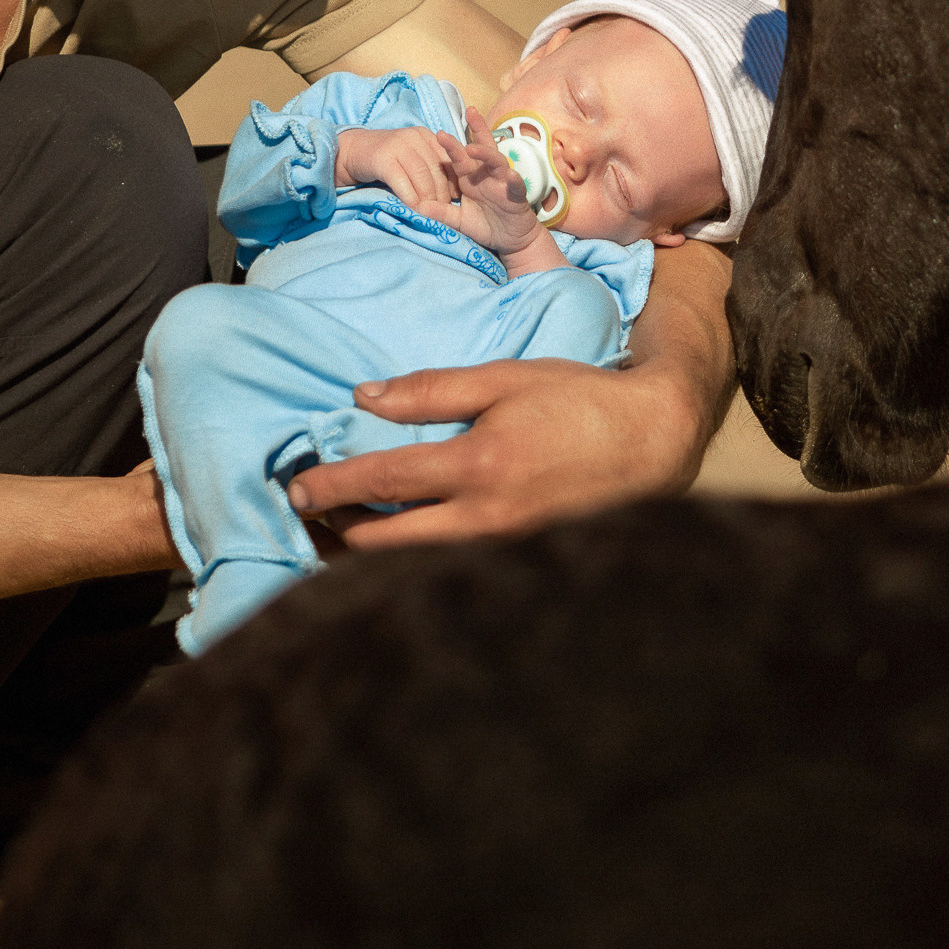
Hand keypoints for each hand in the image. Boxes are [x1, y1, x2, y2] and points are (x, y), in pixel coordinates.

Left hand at [286, 356, 715, 546]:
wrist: (653, 444)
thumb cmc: (578, 401)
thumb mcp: (505, 378)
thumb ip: (432, 389)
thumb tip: (363, 397)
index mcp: (477, 465)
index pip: (382, 482)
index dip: (330, 485)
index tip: (296, 485)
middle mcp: (484, 520)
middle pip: (383, 543)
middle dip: (336, 530)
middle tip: (307, 514)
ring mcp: (501, 551)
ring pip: (409, 567)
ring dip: (366, 553)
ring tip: (338, 532)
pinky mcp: (515, 564)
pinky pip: (444, 570)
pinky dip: (409, 562)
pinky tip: (394, 545)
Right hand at [334, 126, 454, 215]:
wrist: (352, 151)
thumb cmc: (386, 159)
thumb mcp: (412, 157)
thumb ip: (430, 166)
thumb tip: (454, 191)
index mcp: (425, 136)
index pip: (447, 158)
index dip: (454, 179)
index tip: (456, 197)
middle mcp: (413, 137)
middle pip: (435, 168)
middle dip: (442, 192)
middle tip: (444, 210)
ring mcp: (398, 146)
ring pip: (421, 175)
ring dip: (427, 198)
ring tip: (430, 213)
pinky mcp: (383, 158)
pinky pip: (401, 180)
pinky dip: (410, 197)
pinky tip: (414, 209)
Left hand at [434, 112, 553, 263]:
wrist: (511, 242)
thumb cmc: (486, 225)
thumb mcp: (458, 220)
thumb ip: (441, 213)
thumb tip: (418, 207)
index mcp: (472, 179)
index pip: (461, 158)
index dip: (452, 145)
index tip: (438, 132)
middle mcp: (488, 177)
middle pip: (483, 148)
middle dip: (478, 129)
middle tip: (470, 111)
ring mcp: (503, 185)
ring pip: (498, 162)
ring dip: (487, 154)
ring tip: (474, 147)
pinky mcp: (517, 198)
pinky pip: (517, 186)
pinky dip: (514, 180)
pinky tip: (510, 175)